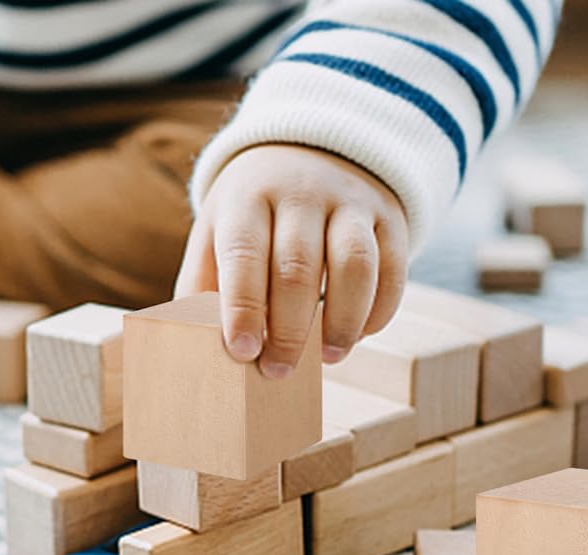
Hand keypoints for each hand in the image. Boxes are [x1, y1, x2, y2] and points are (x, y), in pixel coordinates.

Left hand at [176, 143, 408, 378]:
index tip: (242, 351)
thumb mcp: (217, 231)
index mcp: (249, 199)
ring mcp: (351, 202)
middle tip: (278, 371)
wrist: (311, 150)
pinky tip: (358, 335)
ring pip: (354, 266)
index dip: (243, 307)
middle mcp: (301, 194)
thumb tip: (195, 346)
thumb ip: (203, 284)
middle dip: (289, 330)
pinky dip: (378, 311)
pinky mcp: (389, 218)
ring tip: (329, 358)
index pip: (245, 253)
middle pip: (298, 267)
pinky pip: (392, 270)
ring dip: (342, 322)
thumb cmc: (253, 213)